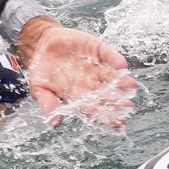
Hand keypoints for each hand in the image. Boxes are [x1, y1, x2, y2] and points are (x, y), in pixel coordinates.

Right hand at [16, 20, 136, 127]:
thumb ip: (47, 102)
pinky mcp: (96, 49)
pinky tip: (122, 65)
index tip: (116, 123)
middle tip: (127, 108)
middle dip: (117, 101)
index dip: (104, 116)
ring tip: (130, 86)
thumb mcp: (39, 87)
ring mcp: (94, 66)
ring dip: (121, 81)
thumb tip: (54, 122)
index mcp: (77, 95)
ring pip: (111, 76)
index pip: (93, 108)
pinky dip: (114, 59)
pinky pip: (108, 54)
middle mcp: (89, 82)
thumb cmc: (42, 70)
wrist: (41, 44)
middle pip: (106, 94)